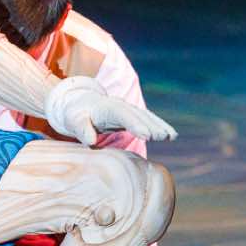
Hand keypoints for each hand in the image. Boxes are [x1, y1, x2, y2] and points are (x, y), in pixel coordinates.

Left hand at [45, 76, 177, 145]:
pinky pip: (147, 120)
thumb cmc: (75, 115)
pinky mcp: (131, 116)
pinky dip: (159, 126)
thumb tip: (90, 141)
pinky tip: (170, 135)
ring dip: (159, 126)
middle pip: (138, 115)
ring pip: (146, 116)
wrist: (79, 104)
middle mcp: (119, 106)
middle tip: (164, 136)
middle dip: (151, 125)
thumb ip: (82, 130)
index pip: (122, 114)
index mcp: (106, 107)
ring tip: (172, 136)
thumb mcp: (73, 121)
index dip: (135, 124)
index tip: (146, 134)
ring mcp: (127, 110)